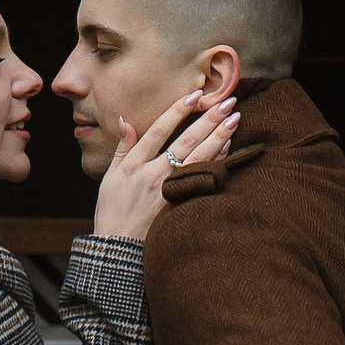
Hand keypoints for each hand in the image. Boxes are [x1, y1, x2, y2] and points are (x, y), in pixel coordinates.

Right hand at [92, 90, 240, 241]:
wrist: (117, 249)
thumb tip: (125, 119)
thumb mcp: (109, 177)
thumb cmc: (112, 211)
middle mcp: (153, 174)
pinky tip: (228, 149)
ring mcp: (168, 190)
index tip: (195, 95)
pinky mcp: (179, 204)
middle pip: (185, 140)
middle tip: (228, 102)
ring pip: (198, 158)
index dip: (178, 110)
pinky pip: (202, 179)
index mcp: (134, 164)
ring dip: (218, 137)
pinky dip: (215, 163)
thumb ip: (122, 147)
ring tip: (234, 119)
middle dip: (208, 119)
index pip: (159, 129)